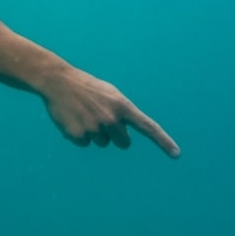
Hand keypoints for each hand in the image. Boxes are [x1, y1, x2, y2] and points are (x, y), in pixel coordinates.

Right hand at [40, 67, 179, 158]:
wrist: (58, 81)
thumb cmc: (87, 87)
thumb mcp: (110, 94)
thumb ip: (122, 113)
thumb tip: (126, 137)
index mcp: (122, 106)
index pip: (148, 127)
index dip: (163, 142)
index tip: (176, 154)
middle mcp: (111, 119)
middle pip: (124, 142)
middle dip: (116, 136)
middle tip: (101, 117)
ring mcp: (95, 128)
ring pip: (103, 143)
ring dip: (95, 133)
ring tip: (84, 113)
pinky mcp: (79, 136)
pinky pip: (85, 143)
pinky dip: (79, 135)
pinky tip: (73, 118)